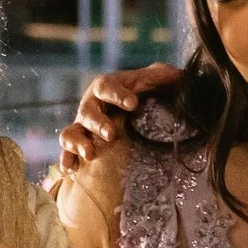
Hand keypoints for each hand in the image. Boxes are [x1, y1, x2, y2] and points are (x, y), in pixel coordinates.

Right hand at [58, 64, 181, 174]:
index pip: (106, 86)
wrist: (128, 112)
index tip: (133, 104)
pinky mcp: (78, 147)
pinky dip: (67, 161)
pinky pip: (67, 153)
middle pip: (87, 111)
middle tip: (110, 135)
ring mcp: (82, 127)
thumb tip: (180, 76)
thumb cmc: (142, 95)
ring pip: (71, 132)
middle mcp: (91, 106)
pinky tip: (72, 171)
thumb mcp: (154, 84)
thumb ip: (163, 78)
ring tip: (89, 155)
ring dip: (77, 143)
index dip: (117, 94)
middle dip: (97, 123)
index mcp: (106, 88)